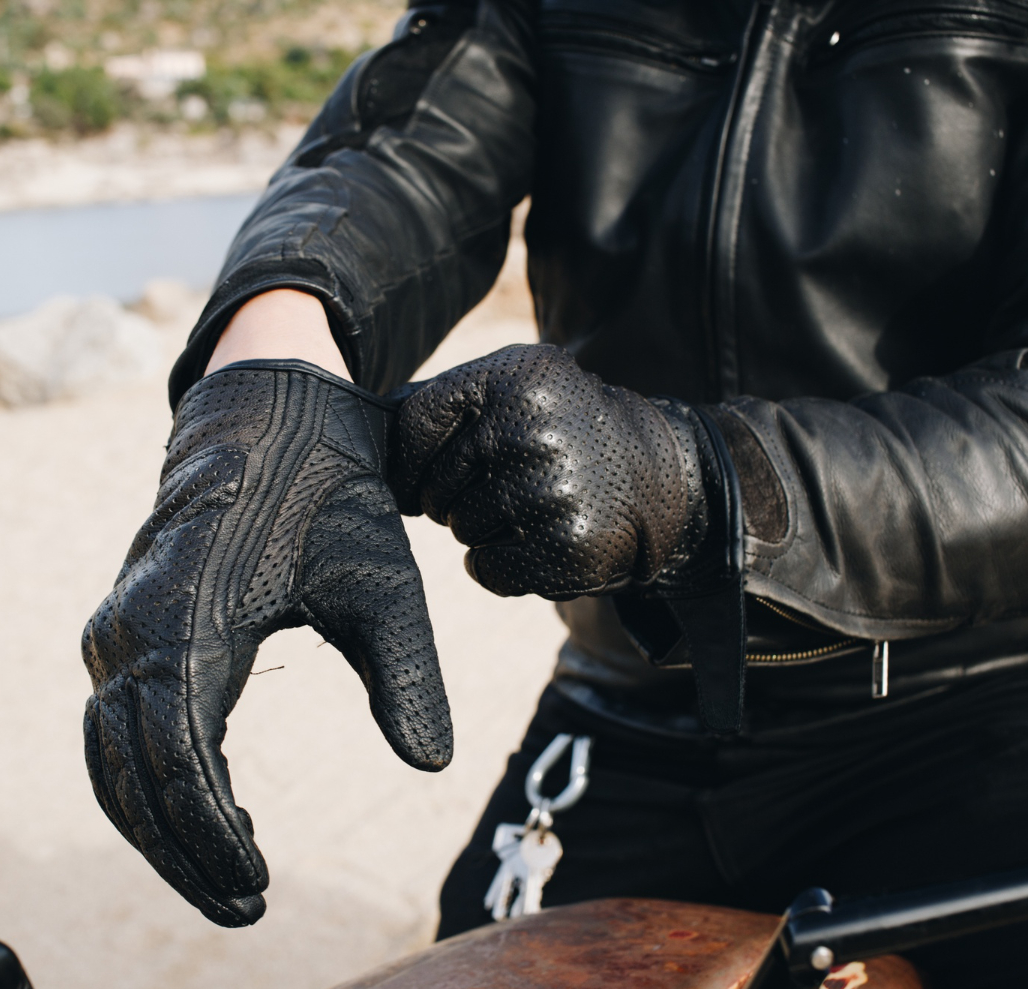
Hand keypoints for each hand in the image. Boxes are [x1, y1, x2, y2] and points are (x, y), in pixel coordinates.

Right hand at [82, 360, 450, 926]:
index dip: (211, 841)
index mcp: (187, 623)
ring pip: (112, 761)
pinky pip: (116, 727)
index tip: (255, 892)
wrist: (267, 409)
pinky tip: (211, 811)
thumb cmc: (327, 491)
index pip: (179, 765)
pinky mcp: (124, 627)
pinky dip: (149, 782)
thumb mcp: (380, 580)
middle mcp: (131, 632)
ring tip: (225, 878)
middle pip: (132, 778)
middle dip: (181, 854)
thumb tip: (431, 763)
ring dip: (158, 828)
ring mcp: (116, 630)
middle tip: (242, 908)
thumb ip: (403, 673)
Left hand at [389, 344, 709, 599]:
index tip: (431, 472)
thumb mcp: (518, 388)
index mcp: (509, 379)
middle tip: (515, 485)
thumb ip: (445, 403)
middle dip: (460, 496)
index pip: (413, 427)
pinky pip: (486, 571)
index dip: (413, 461)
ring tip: (538, 508)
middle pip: (434, 487)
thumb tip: (364, 425)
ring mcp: (546, 491)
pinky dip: (503, 568)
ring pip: (461, 530)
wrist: (664, 477)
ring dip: (488, 530)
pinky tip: (540, 544)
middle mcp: (527, 430)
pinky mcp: (563, 547)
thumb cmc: (569, 432)